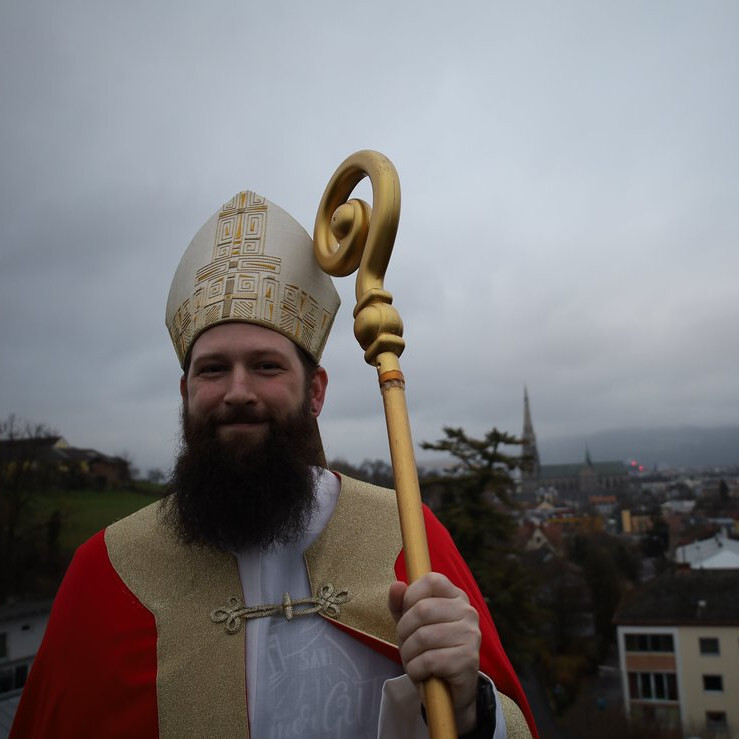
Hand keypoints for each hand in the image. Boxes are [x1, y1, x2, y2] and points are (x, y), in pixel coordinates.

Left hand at [388, 572, 480, 733]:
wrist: (449, 692)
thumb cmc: (429, 651)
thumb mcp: (411, 625)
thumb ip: (400, 604)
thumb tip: (396, 586)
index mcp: (456, 596)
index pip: (432, 580)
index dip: (411, 595)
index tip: (406, 614)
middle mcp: (468, 612)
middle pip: (422, 609)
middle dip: (404, 631)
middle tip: (406, 645)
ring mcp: (471, 635)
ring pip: (423, 636)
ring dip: (408, 653)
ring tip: (413, 660)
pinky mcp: (468, 659)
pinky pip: (429, 660)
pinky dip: (416, 669)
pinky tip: (421, 673)